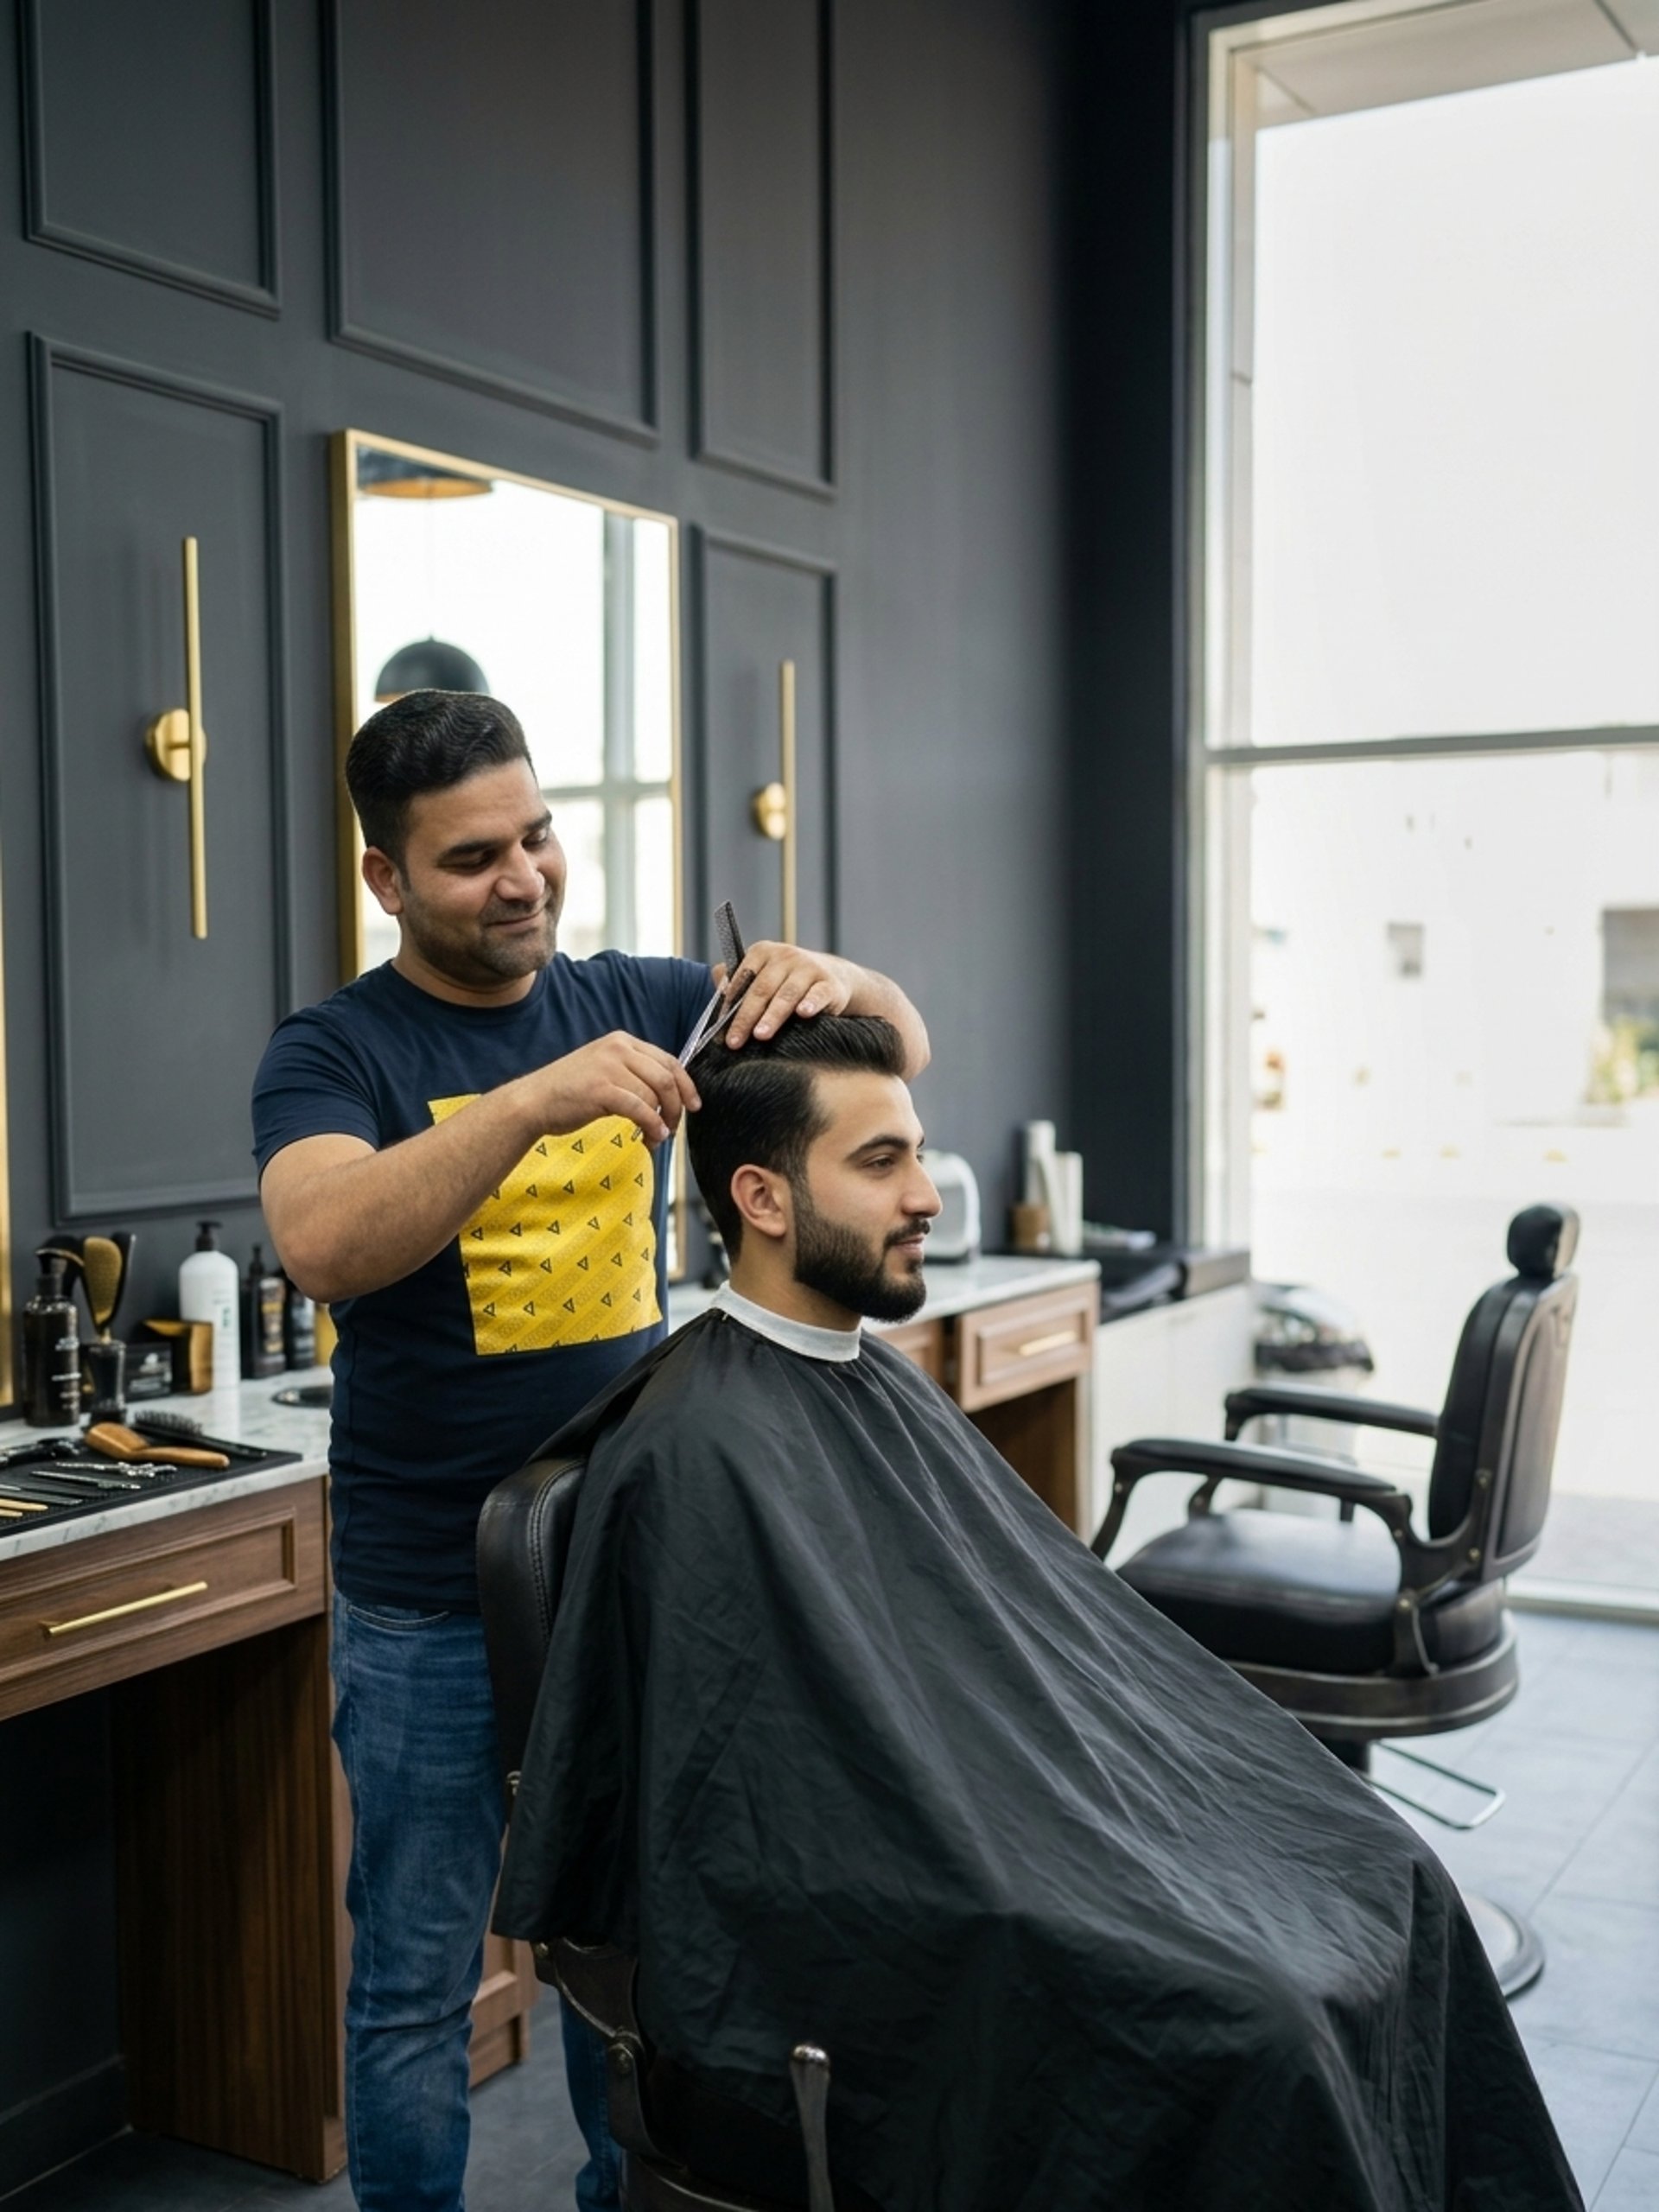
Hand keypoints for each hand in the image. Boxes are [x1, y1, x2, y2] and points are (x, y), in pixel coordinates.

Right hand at [529, 1032, 699, 1144]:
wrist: (533, 1101)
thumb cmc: (569, 1091)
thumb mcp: (604, 1069)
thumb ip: (633, 1072)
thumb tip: (668, 1093)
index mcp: (622, 1041)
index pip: (669, 1060)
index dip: (687, 1085)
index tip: (694, 1105)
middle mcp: (618, 1048)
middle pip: (667, 1078)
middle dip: (677, 1106)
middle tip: (674, 1127)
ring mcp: (609, 1067)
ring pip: (655, 1095)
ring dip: (663, 1121)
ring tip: (656, 1137)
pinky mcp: (602, 1089)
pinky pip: (640, 1109)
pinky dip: (652, 1125)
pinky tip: (651, 1137)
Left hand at [716, 942, 852, 1049]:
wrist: (833, 976)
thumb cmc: (787, 981)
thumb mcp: (762, 974)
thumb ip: (738, 980)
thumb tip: (720, 990)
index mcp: (763, 952)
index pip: (742, 977)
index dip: (730, 1003)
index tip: (720, 1027)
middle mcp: (785, 956)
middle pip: (762, 988)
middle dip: (746, 1016)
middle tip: (734, 1040)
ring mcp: (809, 968)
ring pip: (787, 994)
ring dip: (773, 1015)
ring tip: (761, 1035)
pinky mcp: (829, 984)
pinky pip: (818, 994)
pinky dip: (811, 1003)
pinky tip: (803, 1013)